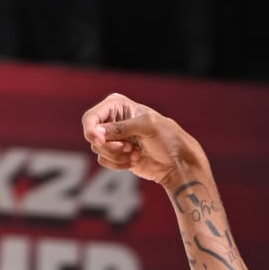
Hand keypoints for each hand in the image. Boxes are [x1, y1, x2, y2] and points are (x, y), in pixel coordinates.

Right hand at [82, 94, 201, 187]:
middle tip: (127, 147)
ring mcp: (113, 138)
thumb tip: (96, 132)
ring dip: (117, 156)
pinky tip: (135, 159)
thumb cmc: (167, 137)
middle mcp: (112, 120)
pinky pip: (104, 161)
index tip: (100, 140)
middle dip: (109, 145)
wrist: (176, 161)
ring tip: (135, 152)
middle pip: (92, 135)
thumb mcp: (147, 126)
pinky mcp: (116, 155)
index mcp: (117, 105)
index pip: (91, 117)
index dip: (92, 130)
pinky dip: (119, 164)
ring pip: (98, 150)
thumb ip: (120, 128)